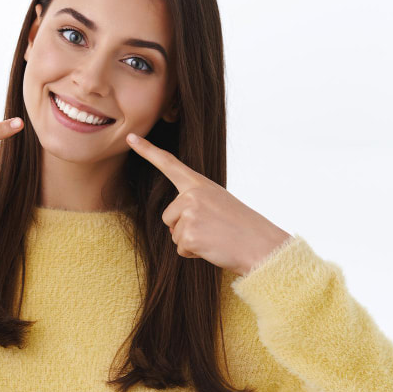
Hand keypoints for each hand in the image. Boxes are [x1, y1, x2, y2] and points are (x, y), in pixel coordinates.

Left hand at [126, 133, 292, 275]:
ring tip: (215, 237)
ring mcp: (189, 213)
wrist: (262, 245)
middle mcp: (191, 194)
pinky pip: (181, 249)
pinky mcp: (188, 234)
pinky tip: (213, 248)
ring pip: (174, 234)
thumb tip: (175, 221)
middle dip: (185, 228)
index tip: (130, 138)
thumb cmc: (243, 227)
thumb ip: (195, 203)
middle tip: (214, 230)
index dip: (147, 150)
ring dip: (191, 242)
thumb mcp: (219, 203)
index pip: (169, 163)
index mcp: (200, 184)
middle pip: (169, 217)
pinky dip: (194, 253)